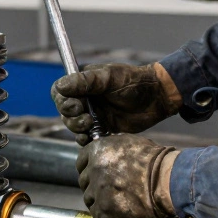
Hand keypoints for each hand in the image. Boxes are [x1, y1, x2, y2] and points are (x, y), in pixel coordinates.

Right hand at [51, 63, 180, 144]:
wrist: (156, 98)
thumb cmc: (134, 81)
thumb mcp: (109, 78)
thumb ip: (85, 81)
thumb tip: (60, 86)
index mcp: (84, 84)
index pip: (60, 93)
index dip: (62, 102)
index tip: (75, 106)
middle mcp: (86, 99)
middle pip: (65, 113)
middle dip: (71, 118)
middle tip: (86, 118)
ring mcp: (94, 115)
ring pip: (74, 126)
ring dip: (77, 129)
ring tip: (90, 126)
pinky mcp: (103, 129)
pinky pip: (87, 137)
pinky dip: (85, 140)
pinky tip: (90, 139)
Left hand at [77, 133, 176, 217]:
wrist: (166, 180)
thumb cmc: (154, 161)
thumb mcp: (129, 142)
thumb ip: (112, 147)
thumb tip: (106, 152)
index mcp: (97, 150)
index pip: (81, 163)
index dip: (88, 170)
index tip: (95, 176)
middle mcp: (94, 169)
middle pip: (84, 183)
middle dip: (94, 188)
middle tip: (108, 193)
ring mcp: (98, 190)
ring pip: (90, 201)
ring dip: (100, 204)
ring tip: (115, 206)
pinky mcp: (105, 209)